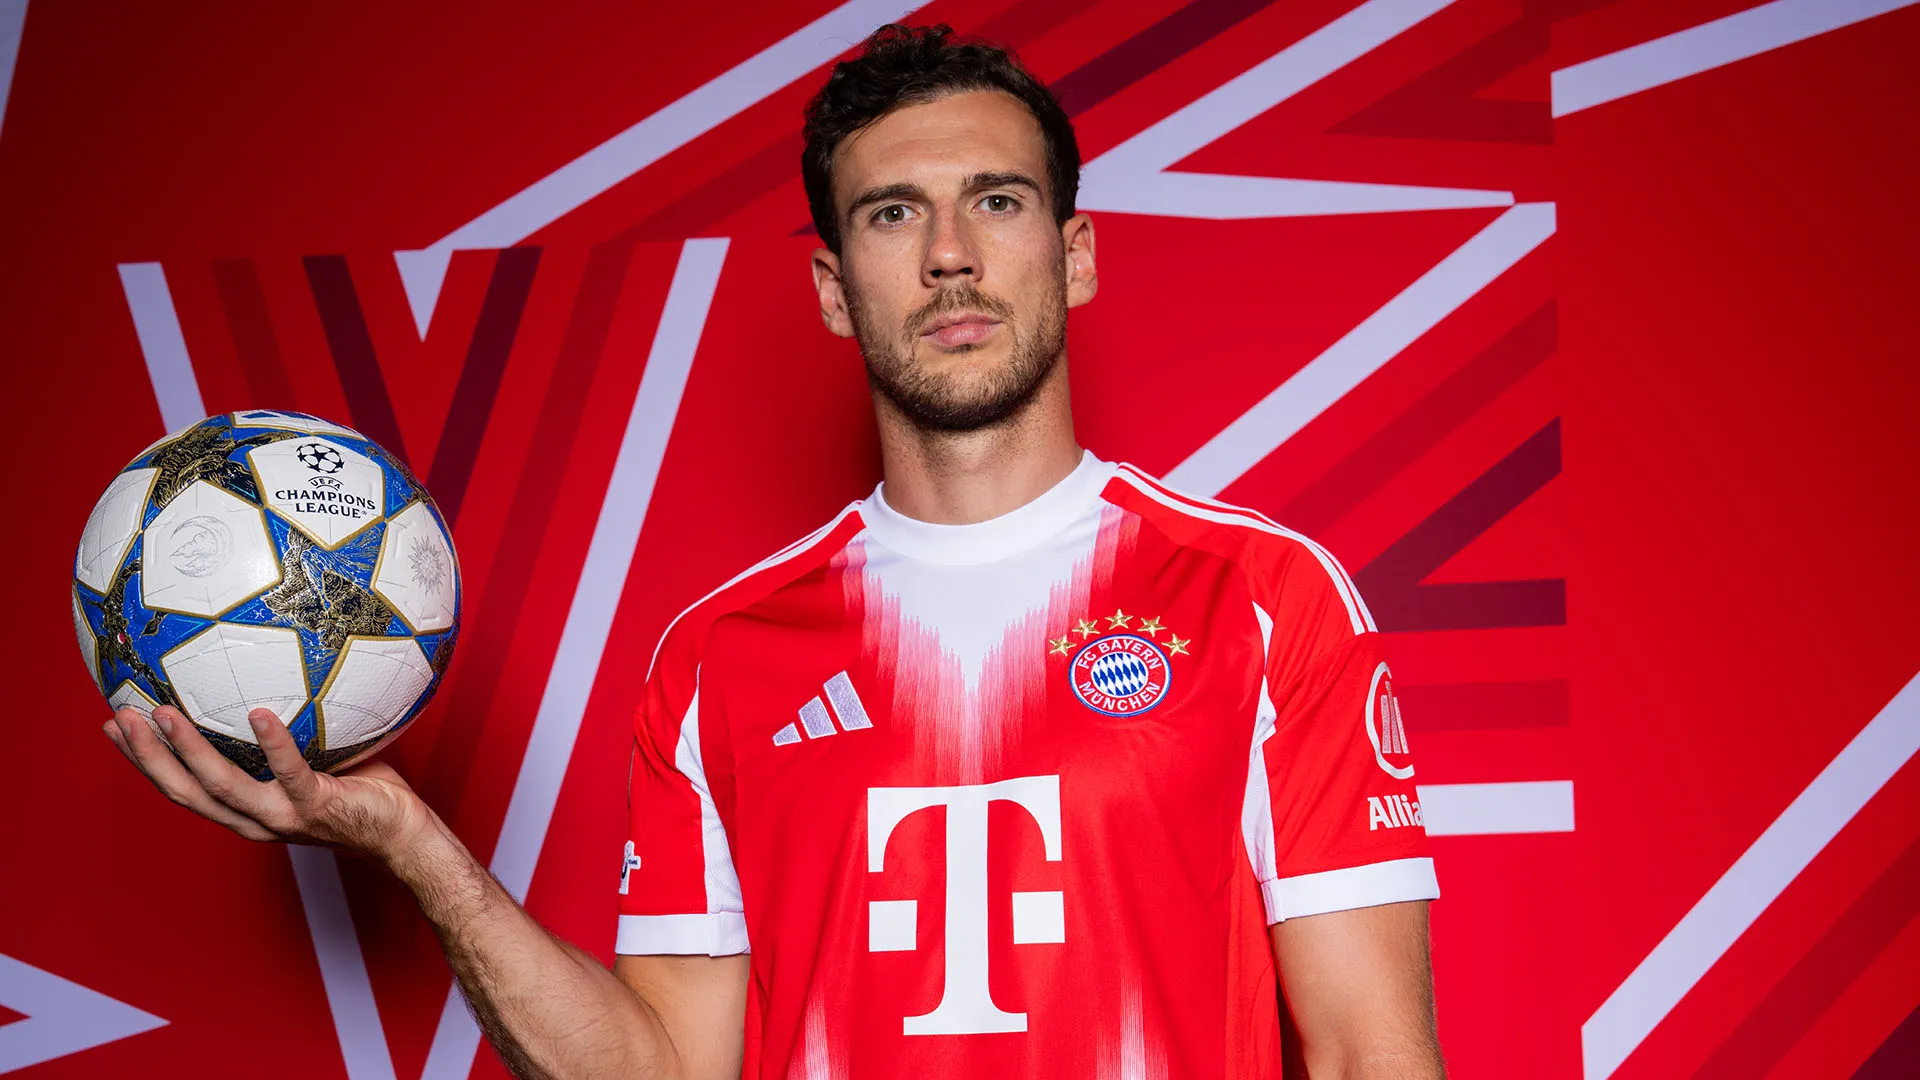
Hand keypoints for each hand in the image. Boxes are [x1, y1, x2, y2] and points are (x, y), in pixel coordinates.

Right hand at [104, 703, 432, 861]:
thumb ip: (288, 734)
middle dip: (148, 756)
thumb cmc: (362, 793)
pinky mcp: (317, 807)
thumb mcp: (313, 760)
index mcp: (247, 809)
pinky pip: (291, 772)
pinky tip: (259, 713)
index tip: (115, 726)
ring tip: (165, 713)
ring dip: (189, 751)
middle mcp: (255, 819)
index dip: (145, 760)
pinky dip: (273, 743)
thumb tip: (274, 678)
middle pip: (185, 791)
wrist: (403, 835)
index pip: (183, 787)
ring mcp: (284, 817)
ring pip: (223, 787)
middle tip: (119, 717)